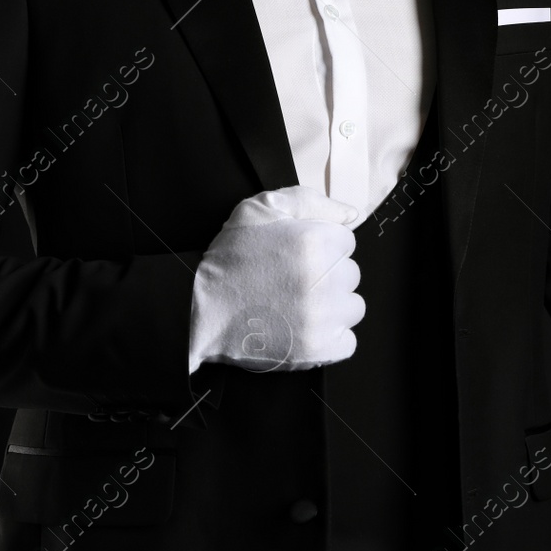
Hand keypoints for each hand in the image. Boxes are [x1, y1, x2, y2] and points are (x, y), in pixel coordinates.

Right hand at [189, 185, 363, 372]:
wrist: (198, 312)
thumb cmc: (229, 260)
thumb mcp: (260, 209)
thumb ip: (310, 201)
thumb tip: (351, 214)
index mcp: (314, 242)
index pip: (346, 241)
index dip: (322, 245)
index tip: (299, 256)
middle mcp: (324, 279)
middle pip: (351, 274)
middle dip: (328, 275)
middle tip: (294, 281)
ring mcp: (322, 318)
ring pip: (353, 307)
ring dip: (333, 306)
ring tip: (299, 305)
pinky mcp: (318, 349)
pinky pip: (347, 341)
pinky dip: (330, 337)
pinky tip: (304, 328)